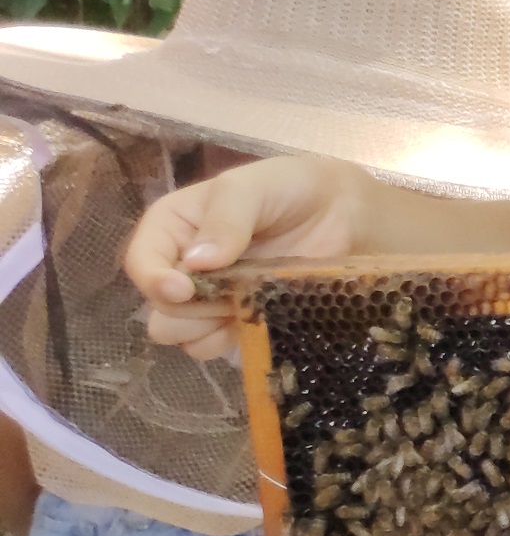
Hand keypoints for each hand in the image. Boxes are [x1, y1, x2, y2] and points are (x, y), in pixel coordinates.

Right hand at [123, 155, 380, 351]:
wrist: (341, 211)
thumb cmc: (289, 188)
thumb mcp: (253, 187)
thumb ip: (226, 218)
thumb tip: (196, 263)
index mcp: (172, 228)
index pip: (141, 262)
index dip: (154, 280)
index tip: (184, 289)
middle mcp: (181, 266)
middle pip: (160, 307)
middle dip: (190, 308)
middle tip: (231, 290)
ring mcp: (209, 298)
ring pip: (180, 334)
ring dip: (206, 329)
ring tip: (244, 305)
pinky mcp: (237, 320)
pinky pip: (213, 348)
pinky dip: (229, 342)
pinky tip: (256, 323)